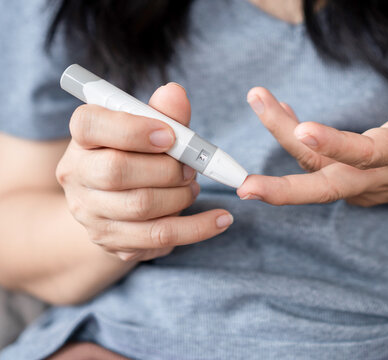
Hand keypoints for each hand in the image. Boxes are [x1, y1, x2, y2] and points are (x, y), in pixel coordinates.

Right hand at [56, 83, 233, 261]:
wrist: (115, 207)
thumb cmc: (137, 157)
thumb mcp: (149, 131)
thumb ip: (164, 113)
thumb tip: (175, 93)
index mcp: (82, 137)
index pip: (90, 124)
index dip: (133, 129)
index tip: (170, 135)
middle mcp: (76, 175)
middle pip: (118, 171)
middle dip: (167, 168)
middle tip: (191, 168)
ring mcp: (90, 213)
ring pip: (141, 206)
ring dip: (182, 195)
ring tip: (193, 187)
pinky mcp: (112, 242)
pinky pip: (160, 236)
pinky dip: (198, 228)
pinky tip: (221, 220)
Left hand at [238, 48, 387, 206]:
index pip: (370, 154)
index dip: (336, 145)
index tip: (302, 130)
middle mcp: (379, 176)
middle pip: (329, 185)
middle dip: (286, 190)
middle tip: (246, 186)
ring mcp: (361, 185)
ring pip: (313, 170)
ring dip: (280, 140)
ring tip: (259, 99)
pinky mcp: (348, 186)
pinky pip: (313, 166)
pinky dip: (291, 140)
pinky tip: (278, 110)